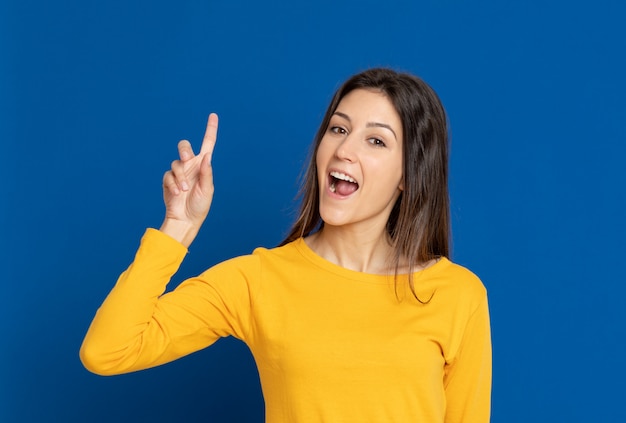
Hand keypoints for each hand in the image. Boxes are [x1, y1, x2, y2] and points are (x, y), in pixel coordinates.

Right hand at [160, 113, 217, 245]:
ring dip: (180, 176)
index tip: (213, 116)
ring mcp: (179, 173)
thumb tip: (207, 156)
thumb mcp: (207, 190)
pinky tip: (178, 193)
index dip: (210, 130)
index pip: (208, 144)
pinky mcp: (169, 180)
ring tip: (184, 190)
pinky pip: (168, 175)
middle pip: (184, 147)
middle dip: (184, 149)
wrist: (185, 220)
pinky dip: (173, 184)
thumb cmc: (199, 206)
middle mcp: (191, 166)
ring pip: (176, 163)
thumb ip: (206, 173)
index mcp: (203, 166)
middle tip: (186, 158)